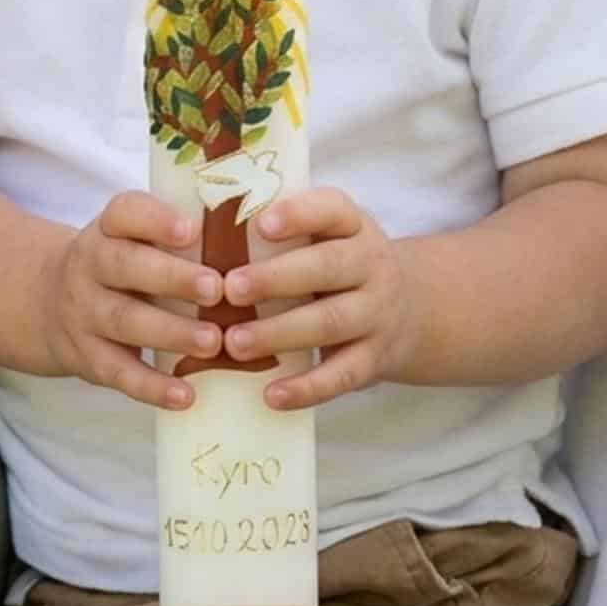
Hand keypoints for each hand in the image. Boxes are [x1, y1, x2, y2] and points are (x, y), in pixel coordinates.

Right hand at [45, 192, 221, 408]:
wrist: (48, 304)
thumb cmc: (121, 267)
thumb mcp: (132, 240)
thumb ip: (178, 239)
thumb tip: (255, 245)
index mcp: (108, 230)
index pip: (124, 214)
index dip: (156, 220)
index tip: (193, 230)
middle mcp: (89, 267)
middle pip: (124, 266)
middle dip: (172, 278)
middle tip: (216, 288)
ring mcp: (84, 314)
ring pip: (124, 321)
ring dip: (170, 333)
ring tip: (213, 341)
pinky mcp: (87, 358)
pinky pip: (119, 374)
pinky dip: (152, 387)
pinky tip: (186, 396)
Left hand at [222, 189, 419, 408]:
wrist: (410, 311)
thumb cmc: (338, 267)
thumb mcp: (326, 237)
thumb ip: (280, 235)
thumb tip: (197, 240)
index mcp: (353, 226)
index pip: (332, 209)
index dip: (299, 215)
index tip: (260, 224)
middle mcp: (371, 265)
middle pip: (328, 267)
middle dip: (277, 278)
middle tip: (230, 288)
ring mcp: (377, 314)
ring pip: (330, 322)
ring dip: (280, 333)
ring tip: (235, 343)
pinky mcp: (374, 359)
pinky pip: (341, 375)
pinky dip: (307, 389)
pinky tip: (271, 395)